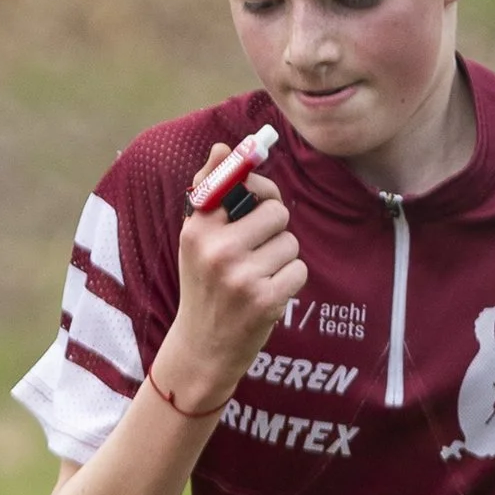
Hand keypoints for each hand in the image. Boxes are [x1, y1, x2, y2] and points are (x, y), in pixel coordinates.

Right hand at [159, 155, 305, 408]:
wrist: (202, 348)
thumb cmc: (204, 285)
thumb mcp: (195, 240)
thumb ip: (210, 192)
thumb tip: (223, 147)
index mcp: (197, 229)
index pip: (239, 182)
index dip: (258, 188)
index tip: (257, 200)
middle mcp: (216, 249)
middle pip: (276, 211)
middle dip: (273, 230)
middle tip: (254, 252)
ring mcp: (241, 276)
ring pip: (290, 242)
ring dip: (281, 259)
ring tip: (256, 278)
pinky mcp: (265, 299)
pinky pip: (299, 270)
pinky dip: (289, 283)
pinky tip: (266, 295)